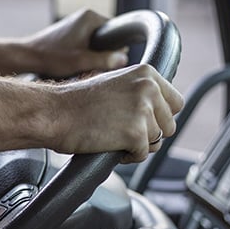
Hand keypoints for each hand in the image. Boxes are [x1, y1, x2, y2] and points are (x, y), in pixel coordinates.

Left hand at [0, 8, 127, 76]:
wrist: (26, 57)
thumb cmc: (51, 58)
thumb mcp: (81, 61)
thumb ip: (105, 60)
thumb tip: (125, 58)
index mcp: (91, 17)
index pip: (117, 32)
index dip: (116, 50)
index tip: (107, 63)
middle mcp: (85, 17)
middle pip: (107, 40)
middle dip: (103, 55)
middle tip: (91, 67)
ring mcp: (76, 25)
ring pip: (95, 45)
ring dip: (92, 57)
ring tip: (81, 67)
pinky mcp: (69, 34)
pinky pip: (85, 46)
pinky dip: (82, 57)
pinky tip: (73, 66)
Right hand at [0, 64, 182, 163]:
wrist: (53, 112)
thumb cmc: (75, 102)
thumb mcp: (114, 85)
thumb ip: (139, 93)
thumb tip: (159, 112)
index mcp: (146, 72)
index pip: (175, 102)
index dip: (160, 116)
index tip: (144, 122)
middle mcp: (149, 88)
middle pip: (169, 124)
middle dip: (150, 133)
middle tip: (124, 132)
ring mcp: (144, 110)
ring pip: (158, 141)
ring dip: (138, 145)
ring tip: (113, 137)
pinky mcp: (136, 132)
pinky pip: (142, 154)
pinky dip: (128, 156)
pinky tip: (109, 146)